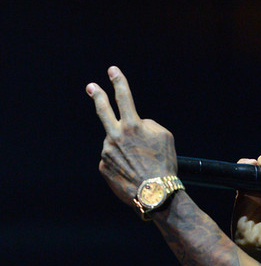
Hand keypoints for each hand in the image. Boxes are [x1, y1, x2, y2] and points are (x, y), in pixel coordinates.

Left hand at [86, 66, 177, 208]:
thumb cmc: (164, 165)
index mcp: (132, 125)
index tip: (112, 71)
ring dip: (124, 150)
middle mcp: (115, 136)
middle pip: (103, 110)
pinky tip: (131, 174)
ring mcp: (106, 152)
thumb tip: (135, 124)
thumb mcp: (165, 137)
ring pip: (115, 144)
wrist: (155, 195)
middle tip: (91, 87)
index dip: (118, 81)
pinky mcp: (103, 167)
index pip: (123, 97)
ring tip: (139, 165)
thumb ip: (147, 124)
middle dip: (97, 95)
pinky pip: (112, 160)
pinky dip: (121, 165)